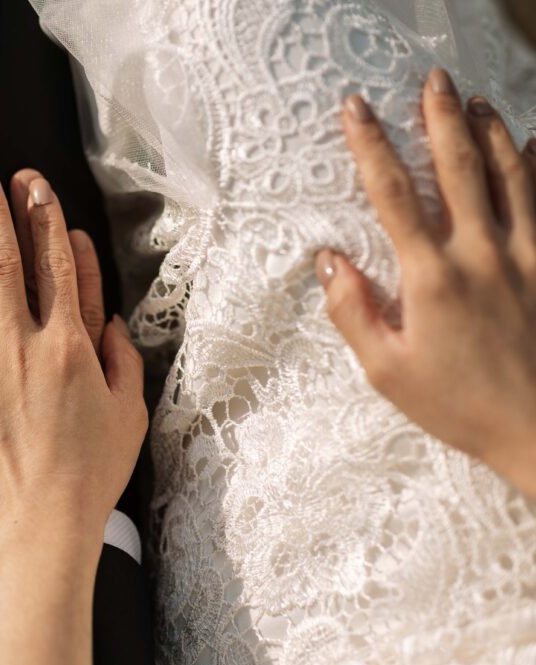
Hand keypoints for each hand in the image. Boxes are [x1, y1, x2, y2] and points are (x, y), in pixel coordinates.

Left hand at [0, 145, 108, 556]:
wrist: (45, 525)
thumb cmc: (93, 475)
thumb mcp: (129, 416)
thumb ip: (123, 363)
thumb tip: (113, 324)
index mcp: (69, 348)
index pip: (55, 267)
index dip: (42, 219)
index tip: (31, 181)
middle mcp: (22, 348)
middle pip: (0, 264)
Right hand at [317, 68, 535, 494]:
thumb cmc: (457, 405)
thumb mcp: (386, 371)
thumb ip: (353, 311)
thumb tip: (328, 261)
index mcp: (433, 278)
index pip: (393, 194)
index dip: (370, 145)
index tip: (356, 109)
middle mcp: (482, 255)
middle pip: (460, 167)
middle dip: (441, 118)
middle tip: (431, 80)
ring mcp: (526, 256)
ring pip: (512, 174)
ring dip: (491, 132)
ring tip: (475, 101)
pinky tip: (534, 144)